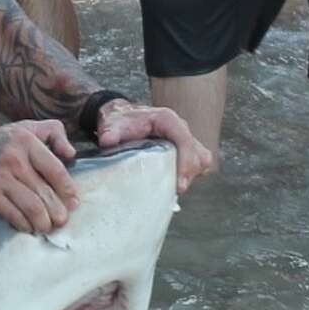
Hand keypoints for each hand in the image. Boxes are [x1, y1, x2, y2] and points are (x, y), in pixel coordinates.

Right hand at [0, 120, 80, 233]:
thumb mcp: (25, 128)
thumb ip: (53, 133)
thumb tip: (71, 154)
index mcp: (26, 142)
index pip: (55, 170)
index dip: (68, 190)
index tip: (73, 202)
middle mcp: (14, 160)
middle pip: (46, 194)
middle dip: (58, 212)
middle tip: (61, 221)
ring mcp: (0, 180)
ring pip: (33, 208)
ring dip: (43, 223)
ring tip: (46, 226)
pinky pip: (14, 216)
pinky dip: (25, 225)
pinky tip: (27, 226)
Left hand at [93, 100, 213, 190]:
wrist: (122, 118)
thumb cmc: (121, 121)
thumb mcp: (113, 125)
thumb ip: (110, 132)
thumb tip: (107, 141)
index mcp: (167, 120)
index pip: (185, 140)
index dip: (186, 163)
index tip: (180, 185)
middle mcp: (180, 128)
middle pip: (197, 154)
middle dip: (188, 174)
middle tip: (175, 191)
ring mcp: (185, 139)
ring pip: (201, 160)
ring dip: (191, 175)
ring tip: (174, 188)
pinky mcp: (185, 149)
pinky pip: (197, 164)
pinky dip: (190, 175)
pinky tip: (175, 184)